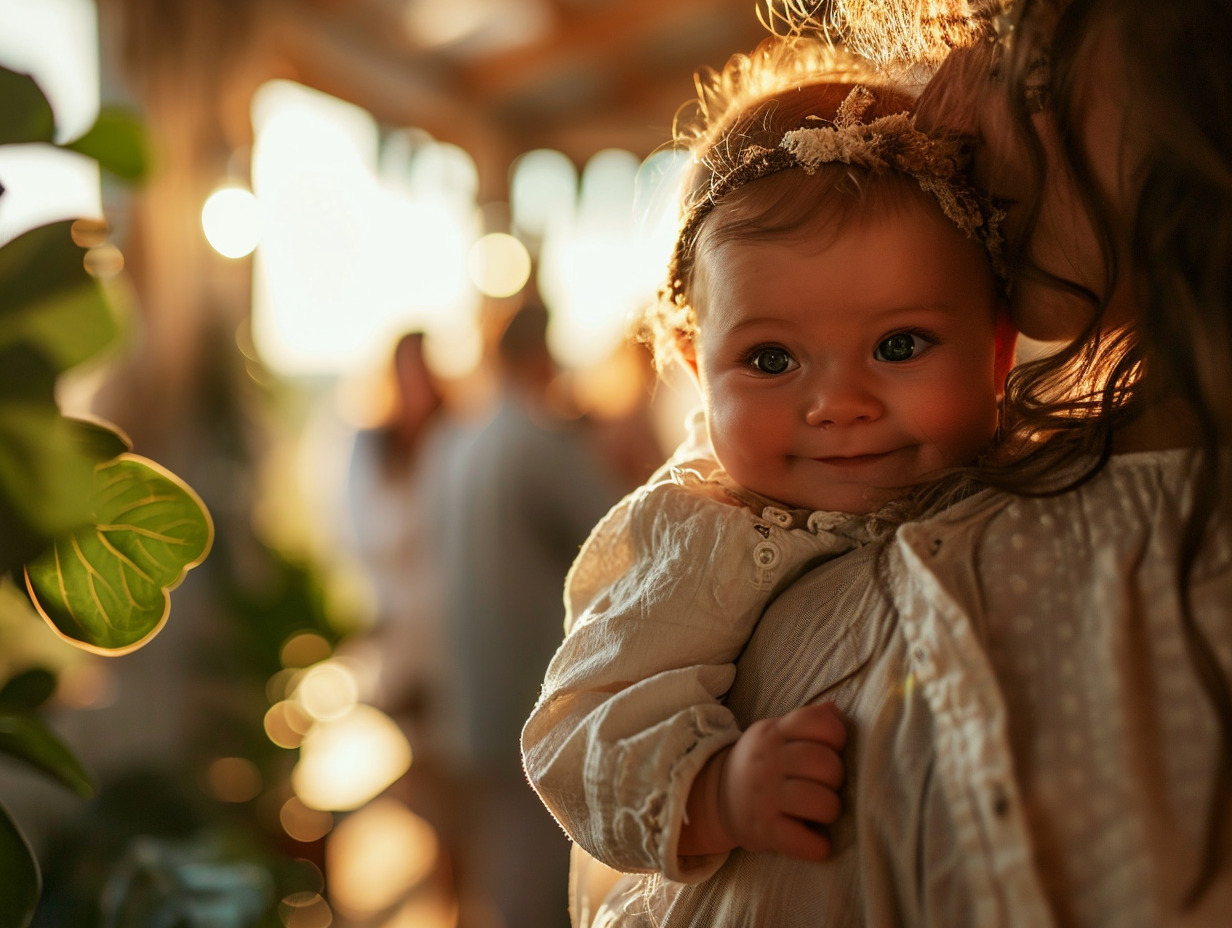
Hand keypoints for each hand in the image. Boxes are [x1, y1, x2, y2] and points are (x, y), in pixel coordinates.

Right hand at [717, 703, 845, 860]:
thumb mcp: (776, 734)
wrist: (715, 798)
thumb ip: (806, 722)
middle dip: (837, 778)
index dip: (836, 737)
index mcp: (773, 732)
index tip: (831, 750)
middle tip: (826, 786)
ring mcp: (763, 796)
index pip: (819, 723)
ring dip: (831, 810)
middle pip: (825, 764)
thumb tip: (835, 709)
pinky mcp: (763, 830)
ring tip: (822, 812)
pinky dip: (818, 847)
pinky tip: (816, 842)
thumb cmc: (761, 765)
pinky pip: (804, 842)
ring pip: (822, 802)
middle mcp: (767, 760)